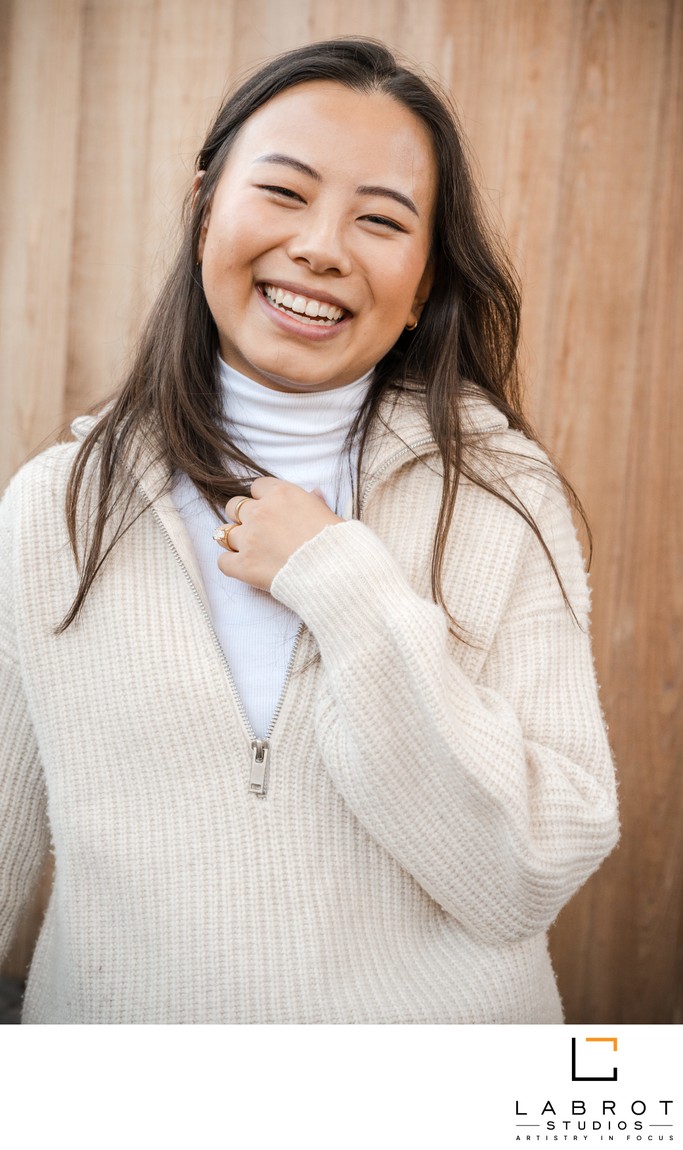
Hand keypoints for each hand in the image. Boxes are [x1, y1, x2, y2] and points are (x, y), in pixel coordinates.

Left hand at [214, 477, 341, 589]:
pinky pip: (222, 561)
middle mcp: (261, 512)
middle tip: (257, 530)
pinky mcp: (244, 565)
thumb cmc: (337, 544)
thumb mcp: (330, 515)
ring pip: (224, 532)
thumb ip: (315, 503)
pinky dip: (231, 564)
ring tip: (249, 550)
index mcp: (282, 495)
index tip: (269, 510)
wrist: (335, 573)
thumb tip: (314, 493)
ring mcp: (249, 538)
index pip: (257, 487)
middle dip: (242, 517)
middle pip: (234, 506)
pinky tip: (244, 568)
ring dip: (234, 540)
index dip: (262, 499)